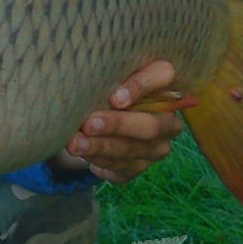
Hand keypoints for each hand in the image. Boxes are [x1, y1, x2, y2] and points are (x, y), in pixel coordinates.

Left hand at [55, 61, 183, 183]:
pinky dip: (97, 160)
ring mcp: (155, 148)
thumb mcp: (107, 79)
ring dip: (100, 147)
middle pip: (149, 125)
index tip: (115, 97)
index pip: (163, 76)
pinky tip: (81, 154)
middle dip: (117, 125)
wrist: (97, 121)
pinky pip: (119, 168)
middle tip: (89, 124)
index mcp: (163, 86)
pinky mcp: (138, 167)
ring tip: (74, 144)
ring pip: (130, 150)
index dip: (141, 86)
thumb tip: (81, 80)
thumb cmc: (104, 92)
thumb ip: (106, 76)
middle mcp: (167, 121)